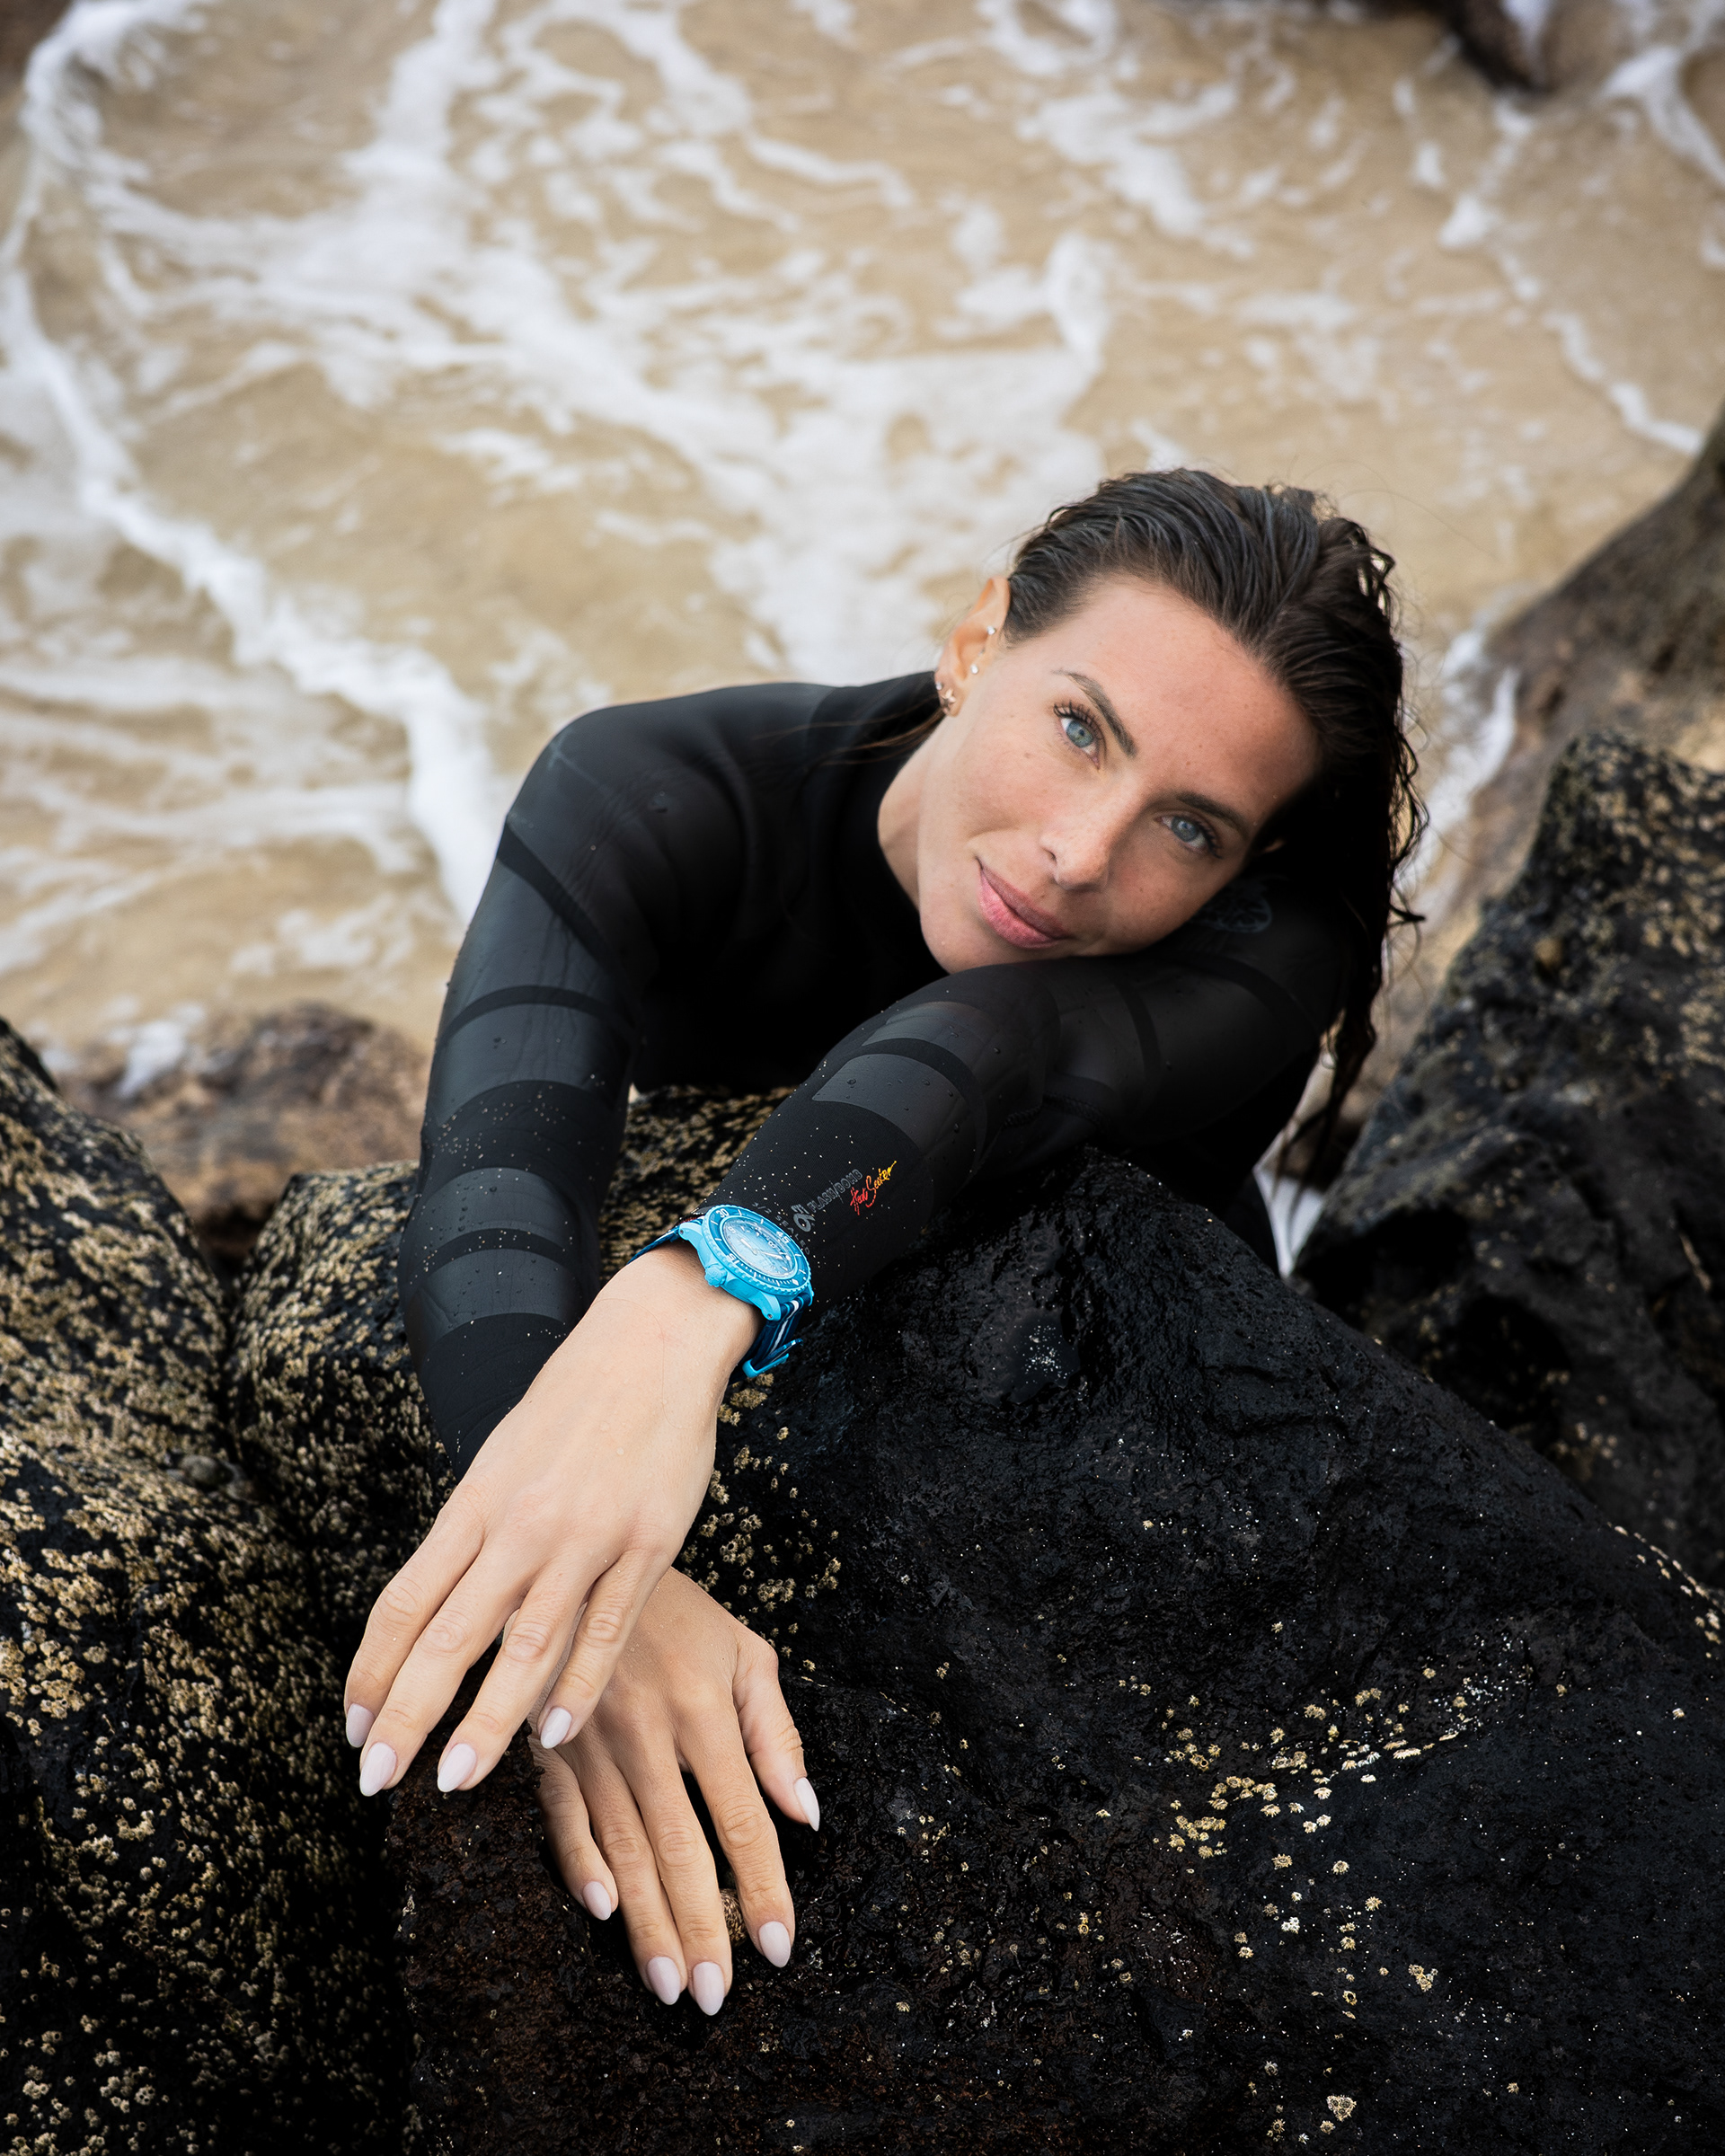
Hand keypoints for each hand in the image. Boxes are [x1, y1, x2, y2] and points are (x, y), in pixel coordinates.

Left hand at [342, 1244, 757, 1797]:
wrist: (653, 1344)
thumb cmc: (574, 1404)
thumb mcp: (504, 1459)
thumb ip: (476, 1534)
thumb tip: (437, 1611)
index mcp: (476, 1503)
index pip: (405, 1602)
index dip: (372, 1672)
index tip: (352, 1728)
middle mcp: (520, 1524)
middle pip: (450, 1635)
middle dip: (408, 1714)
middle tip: (376, 1779)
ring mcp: (585, 1536)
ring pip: (525, 1645)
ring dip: (486, 1720)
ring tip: (457, 1779)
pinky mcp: (647, 1544)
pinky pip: (605, 1628)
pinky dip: (579, 1685)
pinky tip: (555, 1734)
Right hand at [535, 1568, 819, 2013]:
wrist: (585, 1558)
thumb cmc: (676, 1610)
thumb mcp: (743, 1651)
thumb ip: (774, 1733)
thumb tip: (806, 1812)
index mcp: (706, 1710)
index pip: (742, 1818)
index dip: (763, 1887)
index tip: (781, 1948)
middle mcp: (650, 1733)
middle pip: (681, 1849)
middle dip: (701, 1928)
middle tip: (713, 1995)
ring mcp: (592, 1742)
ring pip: (624, 1847)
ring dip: (646, 1921)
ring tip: (666, 1982)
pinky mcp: (547, 1745)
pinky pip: (562, 1814)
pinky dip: (578, 1863)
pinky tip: (601, 1911)